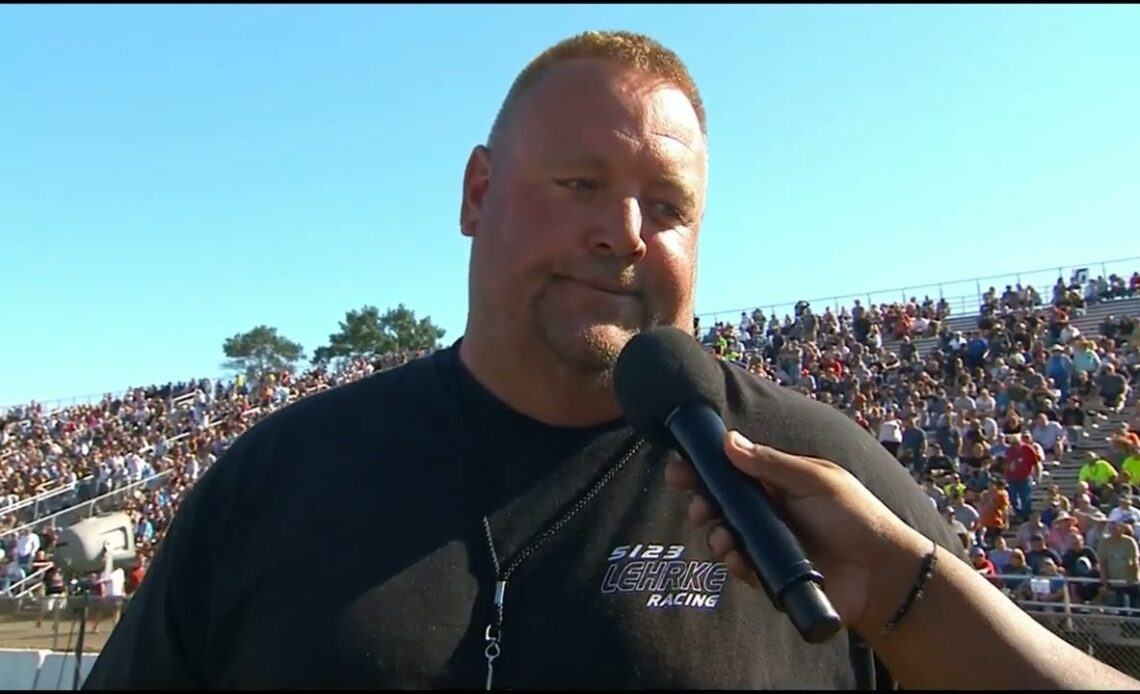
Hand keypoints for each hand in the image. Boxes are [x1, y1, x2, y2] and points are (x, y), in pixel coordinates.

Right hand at [664, 430, 930, 635]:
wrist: (881, 573)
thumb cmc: (856, 517)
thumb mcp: (815, 480)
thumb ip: (772, 464)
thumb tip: (729, 441)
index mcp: (778, 483)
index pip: (733, 471)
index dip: (704, 468)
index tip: (679, 467)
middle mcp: (768, 511)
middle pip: (721, 503)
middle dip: (701, 502)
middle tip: (697, 504)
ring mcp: (767, 543)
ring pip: (724, 534)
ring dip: (714, 532)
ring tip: (719, 534)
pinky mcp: (770, 573)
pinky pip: (739, 565)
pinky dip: (731, 560)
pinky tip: (735, 556)